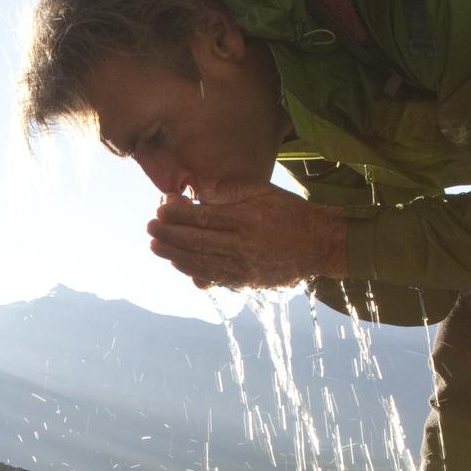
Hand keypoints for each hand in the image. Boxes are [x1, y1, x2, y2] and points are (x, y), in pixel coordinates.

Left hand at [147, 184, 348, 288]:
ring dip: (173, 255)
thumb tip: (197, 188)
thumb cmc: (291, 212)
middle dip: (168, 235)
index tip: (160, 209)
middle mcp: (243, 245)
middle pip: (196, 241)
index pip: (204, 218)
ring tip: (155, 246)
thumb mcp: (264, 191)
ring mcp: (244, 266)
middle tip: (149, 228)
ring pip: (200, 262)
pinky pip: (213, 277)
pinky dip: (192, 271)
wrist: (321, 244)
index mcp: (247, 219)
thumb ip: (230, 191)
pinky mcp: (247, 281)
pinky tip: (178, 264)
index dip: (178, 215)